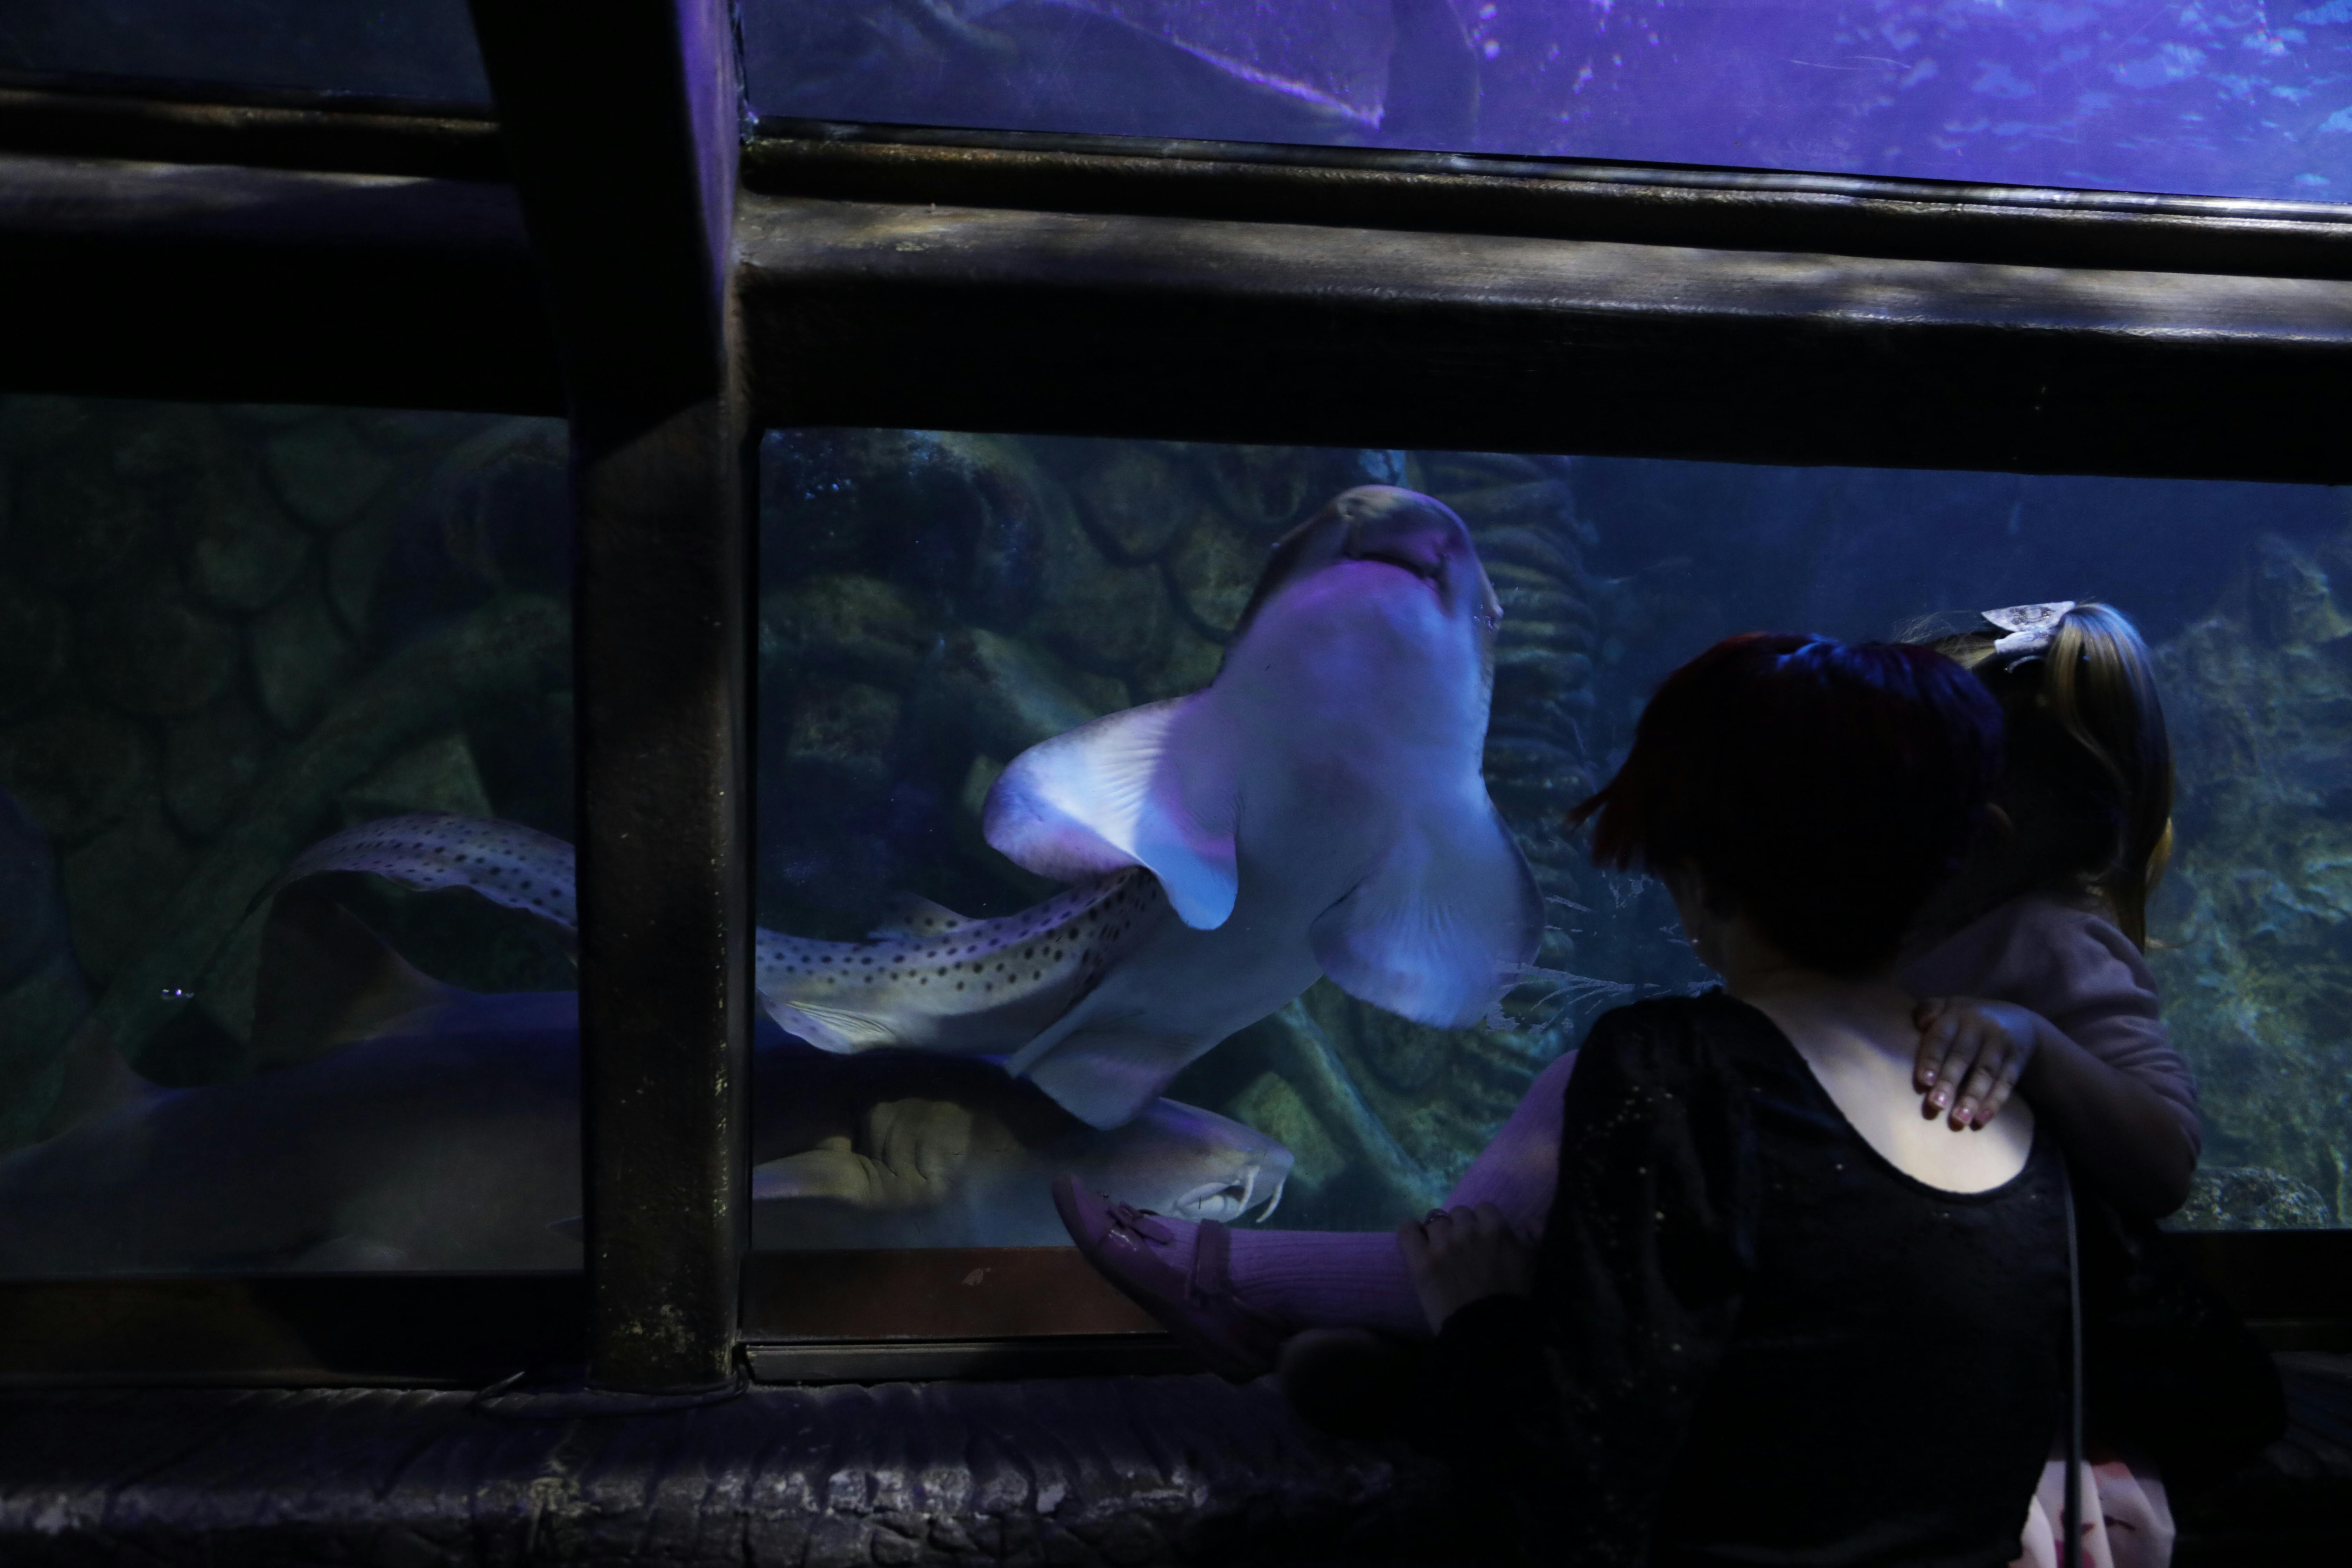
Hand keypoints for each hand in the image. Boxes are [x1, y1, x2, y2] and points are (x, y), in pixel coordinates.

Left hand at [1397, 1202, 1532, 1332]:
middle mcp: (1468, 1231)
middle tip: (1464, 1251)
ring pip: (1435, 1221)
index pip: (1484, 1209)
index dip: (1483, 1224)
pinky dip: (1411, 1232)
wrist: (1489, 1338)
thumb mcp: (1537, 1268)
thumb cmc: (1517, 1304)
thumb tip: (1526, 1221)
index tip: (1482, 1242)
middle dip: (1461, 1229)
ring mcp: (1442, 1245)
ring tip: (1442, 1254)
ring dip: (1439, 1234)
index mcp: (1497, 1230)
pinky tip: (1417, 1243)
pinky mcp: (1420, 1261)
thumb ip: (1535, 1237)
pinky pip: (1407, 1230)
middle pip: (1459, 1214)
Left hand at [1913, 996, 2043, 1130]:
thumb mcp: (1948, 1007)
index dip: (1932, 1059)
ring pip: (1985, 1073)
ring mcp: (2000, 1043)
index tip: (1924, 1081)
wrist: (2018, 1020)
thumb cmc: (1967, 1020)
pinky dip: (1993, 1102)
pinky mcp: (2016, 1059)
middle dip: (1949, 1082)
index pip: (1941, 1038)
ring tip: (1959, 1120)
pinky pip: (2005, 1083)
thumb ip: (1928, 1010)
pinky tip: (1981, 1120)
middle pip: (1962, 1057)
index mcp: (1956, 1015)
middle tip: (1936, 1105)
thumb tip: (1922, 1024)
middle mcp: (1979, 1027)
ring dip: (1972, 1098)